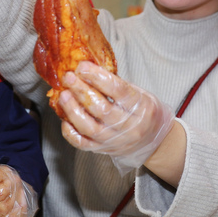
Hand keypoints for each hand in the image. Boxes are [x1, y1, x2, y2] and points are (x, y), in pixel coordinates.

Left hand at [57, 61, 176, 174]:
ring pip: (90, 128)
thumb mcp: (141, 93)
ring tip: (63, 95)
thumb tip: (89, 71)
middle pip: (101, 109)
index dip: (97, 77)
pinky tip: (64, 118)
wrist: (154, 140)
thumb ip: (117, 84)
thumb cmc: (146, 112)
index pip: (118, 90)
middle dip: (81, 91)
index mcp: (142, 108)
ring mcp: (115, 141)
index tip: (82, 67)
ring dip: (72, 110)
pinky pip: (83, 144)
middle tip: (68, 77)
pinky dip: (70, 132)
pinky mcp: (104, 150)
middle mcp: (129, 127)